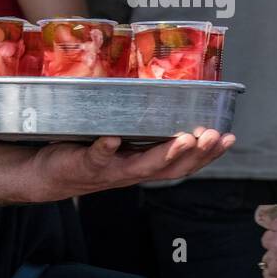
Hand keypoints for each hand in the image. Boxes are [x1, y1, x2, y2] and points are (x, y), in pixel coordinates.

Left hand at [30, 129, 234, 201]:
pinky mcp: (85, 164)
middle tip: (214, 137)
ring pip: (143, 166)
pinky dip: (105, 148)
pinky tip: (112, 138)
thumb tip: (168, 101)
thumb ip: (143, 131)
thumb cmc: (88, 154)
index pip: (184, 164)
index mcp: (144, 165)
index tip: (229, 137)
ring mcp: (110, 170)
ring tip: (185, 139)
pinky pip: (96, 157)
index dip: (209, 155)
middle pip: (171, 168)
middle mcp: (132, 171)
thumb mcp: (122, 143)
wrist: (47, 176)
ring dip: (165, 153)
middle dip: (196, 154)